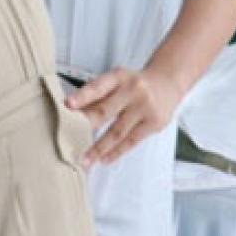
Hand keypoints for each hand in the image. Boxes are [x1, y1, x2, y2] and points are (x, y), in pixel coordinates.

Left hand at [66, 66, 183, 167]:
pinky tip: (104, 159)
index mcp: (118, 76)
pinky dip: (116, 151)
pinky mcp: (154, 123)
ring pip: (117, 131)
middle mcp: (132, 90)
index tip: (68, 105)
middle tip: (69, 140)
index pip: (98, 86)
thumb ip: (98, 94)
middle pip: (105, 111)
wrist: (166, 82)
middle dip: (86, 126)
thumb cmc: (134, 83)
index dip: (82, 96)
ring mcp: (144, 107)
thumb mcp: (117, 80)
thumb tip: (74, 111)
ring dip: (99, 147)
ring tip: (85, 159)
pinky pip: (131, 141)